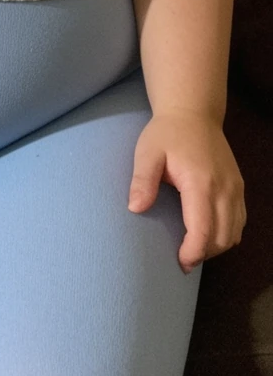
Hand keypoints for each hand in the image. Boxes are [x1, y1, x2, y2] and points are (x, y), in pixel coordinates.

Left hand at [127, 110, 246, 273]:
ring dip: (216, 246)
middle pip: (223, 237)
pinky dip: (227, 234)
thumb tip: (135, 209)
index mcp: (200, 181)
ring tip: (193, 249)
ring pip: (234, 233)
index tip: (180, 262)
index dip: (193, 251)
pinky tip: (207, 234)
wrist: (193, 113)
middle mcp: (224, 188)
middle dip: (203, 254)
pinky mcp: (239, 187)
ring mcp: (235, 188)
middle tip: (182, 260)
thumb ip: (142, 180)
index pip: (203, 228)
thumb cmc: (166, 133)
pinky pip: (240, 221)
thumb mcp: (147, 152)